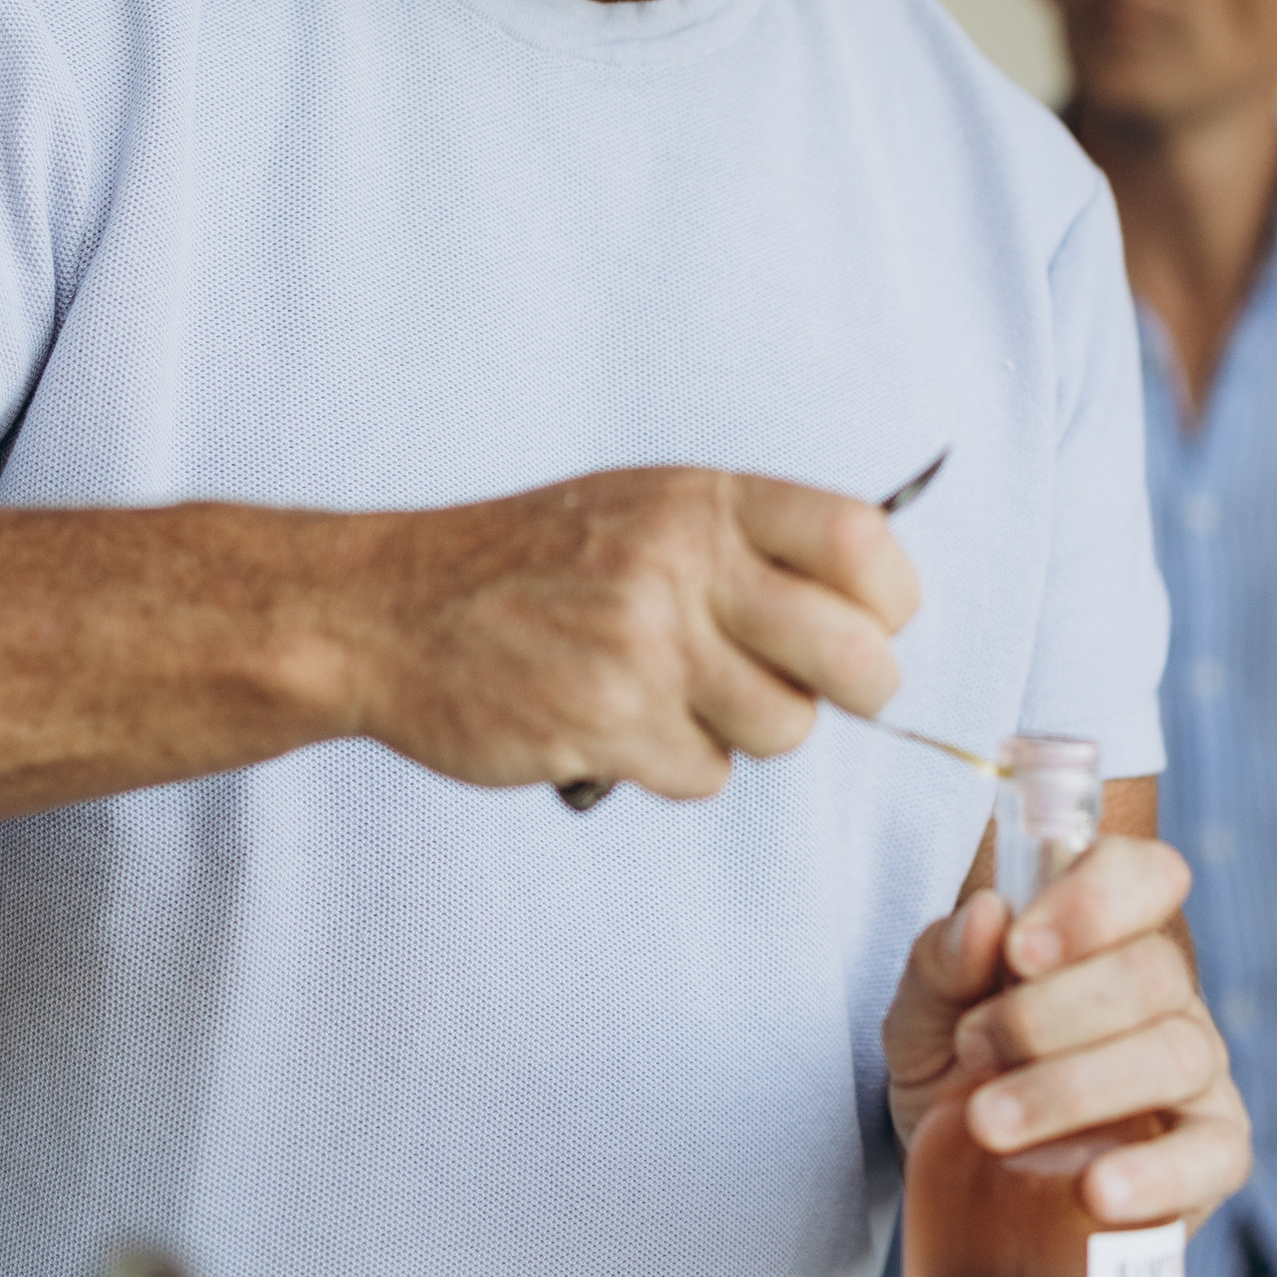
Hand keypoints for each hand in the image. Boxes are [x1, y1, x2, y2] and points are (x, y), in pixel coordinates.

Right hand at [345, 466, 917, 799]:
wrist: (387, 611)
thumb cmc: (527, 563)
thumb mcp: (639, 507)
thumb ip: (742, 540)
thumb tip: (864, 599)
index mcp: (699, 501)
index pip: (861, 540)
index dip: (890, 597)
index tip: (877, 620)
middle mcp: (680, 566)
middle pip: (853, 656)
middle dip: (860, 689)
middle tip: (826, 689)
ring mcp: (644, 651)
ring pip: (783, 729)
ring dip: (747, 730)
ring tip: (680, 697)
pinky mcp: (607, 727)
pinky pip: (706, 774)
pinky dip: (674, 764)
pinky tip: (620, 724)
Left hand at [882, 801, 1250, 1232]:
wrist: (965, 1182)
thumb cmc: (956, 1075)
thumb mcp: (922, 1015)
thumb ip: (941, 962)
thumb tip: (988, 915)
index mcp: (1108, 934)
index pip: (1144, 874)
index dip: (1094, 900)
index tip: (1020, 949)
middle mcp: (1168, 996)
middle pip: (1151, 972)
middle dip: (1050, 1012)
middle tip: (973, 1048)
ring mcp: (1199, 1077)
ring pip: (1175, 1055)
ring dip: (1075, 1088)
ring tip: (989, 1124)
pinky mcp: (1211, 1158)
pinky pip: (1215, 1156)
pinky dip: (1158, 1173)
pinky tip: (1096, 1191)